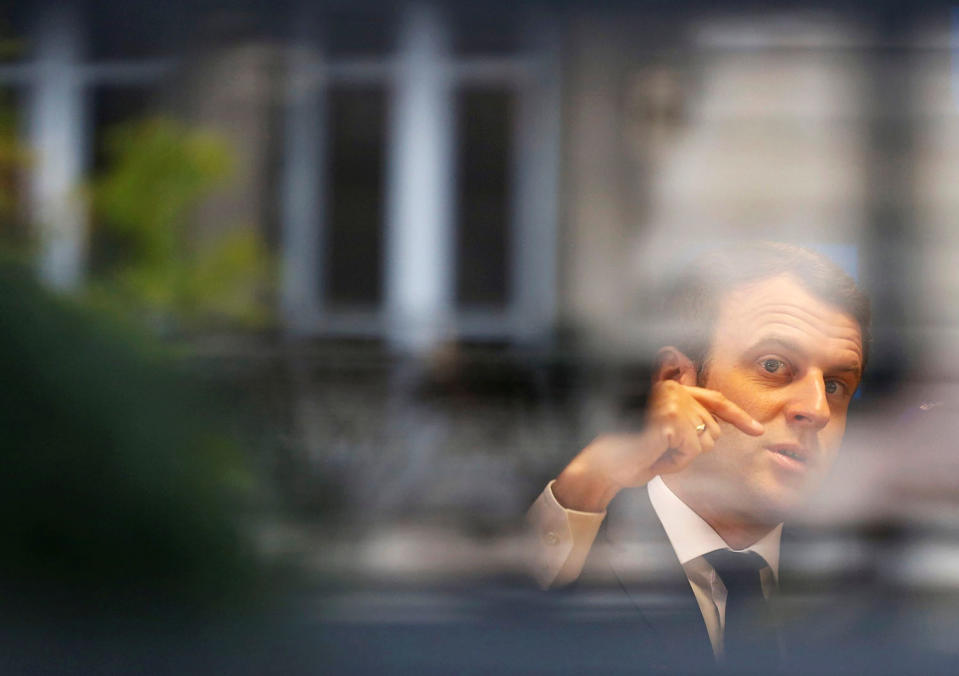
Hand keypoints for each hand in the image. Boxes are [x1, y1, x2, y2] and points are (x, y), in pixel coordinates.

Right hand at [552, 380, 763, 511]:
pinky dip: (676, 461)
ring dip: (682, 456)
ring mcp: (672, 402)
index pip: (714, 401)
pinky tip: (655, 455)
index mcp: (671, 390)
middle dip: (691, 449)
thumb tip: (715, 430)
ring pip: (705, 442)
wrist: (603, 464)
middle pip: (713, 429)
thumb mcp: (664, 436)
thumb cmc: (630, 454)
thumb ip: (688, 426)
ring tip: (655, 452)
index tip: (758, 430)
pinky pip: (692, 450)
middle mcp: (673, 390)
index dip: (738, 417)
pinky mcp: (670, 419)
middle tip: (660, 451)